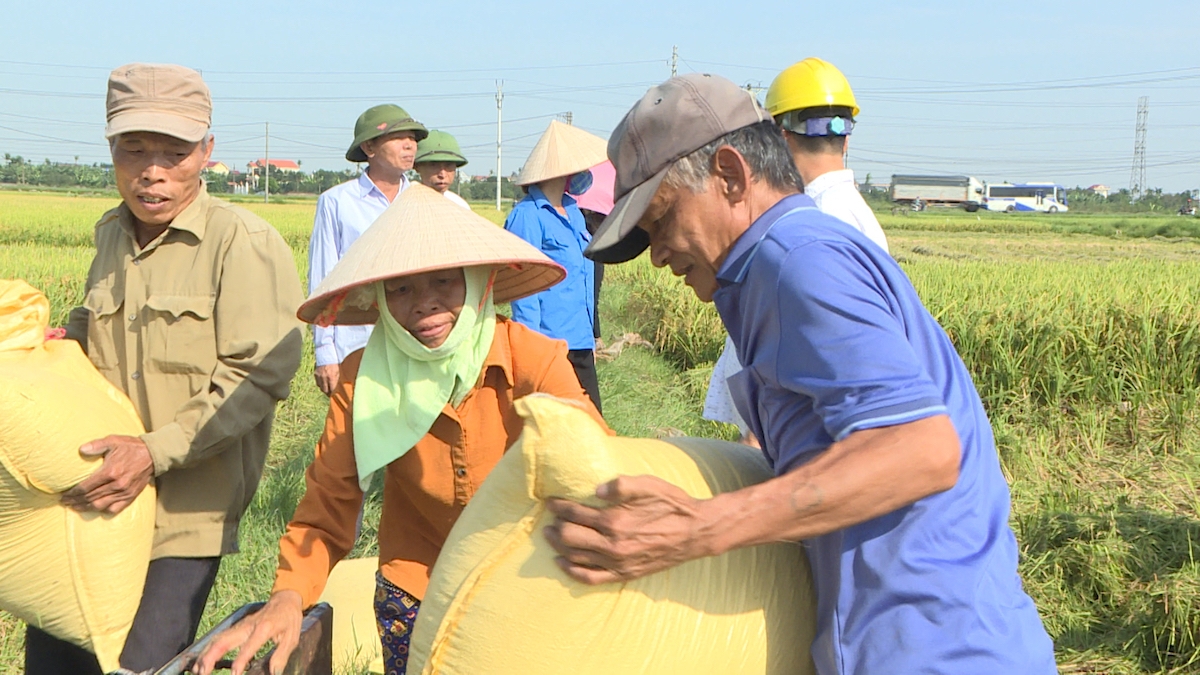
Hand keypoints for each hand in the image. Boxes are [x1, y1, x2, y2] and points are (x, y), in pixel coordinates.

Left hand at [60, 435, 153, 513]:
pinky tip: (96, 509)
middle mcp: (116, 484)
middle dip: (75, 501)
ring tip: (75, 507)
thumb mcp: (113, 441)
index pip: (85, 487)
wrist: (153, 454)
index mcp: (110, 472)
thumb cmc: (131, 447)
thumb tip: (81, 450)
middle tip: (65, 502)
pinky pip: (115, 508)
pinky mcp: (131, 496)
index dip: (72, 493)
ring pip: (100, 505)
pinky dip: (103, 510)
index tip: (63, 495)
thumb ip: (96, 445)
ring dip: (85, 507)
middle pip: (90, 497)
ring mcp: (124, 492)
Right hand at [192, 590, 303, 674]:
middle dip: (211, 657)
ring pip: (218, 639)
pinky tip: (201, 660)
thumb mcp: (292, 637)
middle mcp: (248, 626)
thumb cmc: (289, 619)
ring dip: (206, 654)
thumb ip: (282, 655)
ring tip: (198, 670)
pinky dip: (208, 649)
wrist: (285, 600)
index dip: (241, 660)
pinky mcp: (236, 627)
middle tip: (203, 673)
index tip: (234, 674)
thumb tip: (274, 672)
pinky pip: (219, 638)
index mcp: (264, 628)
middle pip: (225, 640)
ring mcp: (240, 626)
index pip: (249, 645)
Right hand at [314, 363, 340, 396]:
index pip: (331, 389)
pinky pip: (317, 382)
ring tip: (327, 388)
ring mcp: (319, 376)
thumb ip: (337, 380)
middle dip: (328, 393)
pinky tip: (323, 383)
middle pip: (325, 390)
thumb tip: (338, 388)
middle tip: (330, 394)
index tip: (334, 396)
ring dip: (323, 389)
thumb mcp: (338, 371)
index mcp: (331, 377)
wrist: (326, 355)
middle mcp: (324, 378)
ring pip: (320, 387)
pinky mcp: (315, 374)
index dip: (333, 394)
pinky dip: (320, 384)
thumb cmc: (335, 363)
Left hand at [543, 475, 715, 584]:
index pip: (576, 513)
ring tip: (551, 537)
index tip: (550, 502)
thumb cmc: (671, 504)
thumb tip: (595, 491)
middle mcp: (613, 544)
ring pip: (576, 558)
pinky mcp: (624, 574)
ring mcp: (617, 562)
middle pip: (570, 537)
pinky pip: (591, 578)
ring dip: (559, 547)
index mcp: (615, 519)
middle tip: (549, 520)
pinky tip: (563, 563)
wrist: (695, 532)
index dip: (559, 506)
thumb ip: (620, 484)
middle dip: (555, 527)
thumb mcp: (649, 484)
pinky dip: (573, 571)